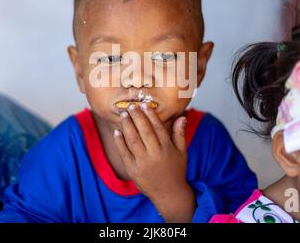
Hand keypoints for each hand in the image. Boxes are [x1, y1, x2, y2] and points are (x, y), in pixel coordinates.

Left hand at [113, 103, 195, 221]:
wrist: (169, 194)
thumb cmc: (177, 171)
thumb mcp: (182, 152)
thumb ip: (180, 134)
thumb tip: (182, 117)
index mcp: (167, 148)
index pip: (158, 127)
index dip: (150, 115)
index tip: (144, 104)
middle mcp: (155, 154)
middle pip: (144, 131)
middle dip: (137, 117)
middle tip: (131, 105)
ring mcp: (143, 162)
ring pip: (133, 140)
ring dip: (127, 126)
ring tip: (123, 114)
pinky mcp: (133, 170)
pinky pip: (124, 153)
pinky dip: (120, 142)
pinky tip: (117, 131)